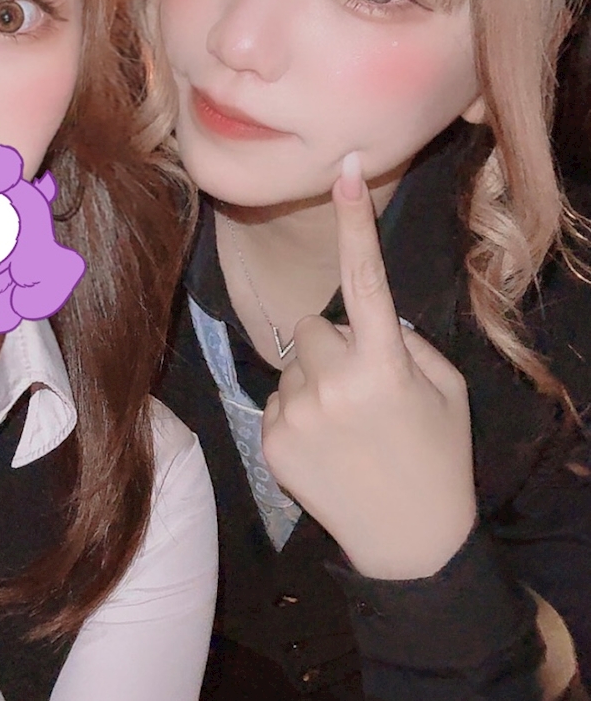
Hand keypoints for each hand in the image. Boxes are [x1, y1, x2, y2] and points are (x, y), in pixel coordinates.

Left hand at [261, 152, 475, 579]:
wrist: (407, 544)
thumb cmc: (437, 458)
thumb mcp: (444, 391)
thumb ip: (404, 342)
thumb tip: (364, 319)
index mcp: (385, 365)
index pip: (366, 279)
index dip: (355, 223)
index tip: (345, 171)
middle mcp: (333, 383)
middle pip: (313, 325)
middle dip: (334, 343)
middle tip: (362, 386)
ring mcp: (296, 414)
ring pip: (293, 361)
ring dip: (314, 377)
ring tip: (345, 423)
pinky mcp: (270, 441)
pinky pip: (275, 398)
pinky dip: (296, 412)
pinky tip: (324, 446)